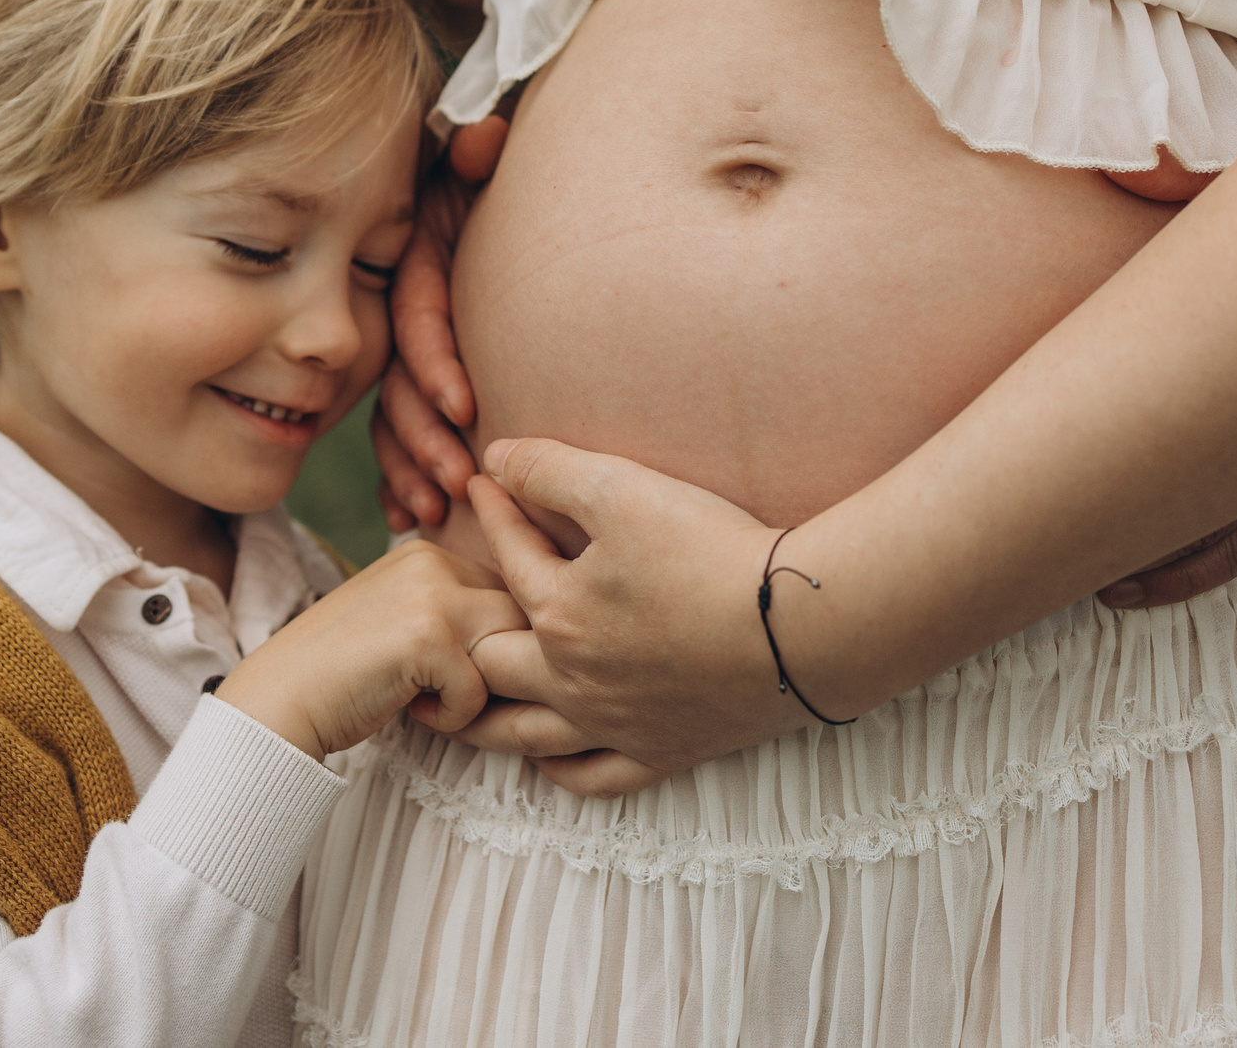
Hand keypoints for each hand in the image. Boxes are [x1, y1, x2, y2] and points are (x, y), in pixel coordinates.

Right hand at [216, 539, 525, 759]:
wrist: (278, 700)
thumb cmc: (344, 674)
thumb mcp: (401, 621)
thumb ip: (453, 613)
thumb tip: (533, 630)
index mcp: (428, 553)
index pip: (508, 592)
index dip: (495, 642)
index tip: (456, 672)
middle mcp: (434, 561)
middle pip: (520, 616)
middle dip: (501, 664)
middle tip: (452, 692)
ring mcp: (433, 594)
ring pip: (511, 648)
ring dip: (481, 689)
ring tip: (434, 699)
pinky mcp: (430, 636)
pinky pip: (480, 689)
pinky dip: (452, 717)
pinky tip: (409, 709)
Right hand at [371, 116, 506, 529]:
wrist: (479, 194)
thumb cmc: (486, 184)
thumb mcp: (478, 165)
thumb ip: (479, 153)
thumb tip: (485, 139)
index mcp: (416, 264)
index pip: (418, 318)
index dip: (435, 363)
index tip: (467, 407)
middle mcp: (402, 311)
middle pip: (398, 382)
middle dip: (422, 437)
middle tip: (457, 481)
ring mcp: (404, 350)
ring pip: (392, 417)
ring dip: (408, 466)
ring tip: (432, 508)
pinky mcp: (415, 380)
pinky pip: (395, 435)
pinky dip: (398, 476)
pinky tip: (408, 516)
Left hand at [443, 440, 794, 796]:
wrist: (800, 626)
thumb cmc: (711, 550)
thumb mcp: (621, 488)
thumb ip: (551, 470)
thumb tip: (496, 458)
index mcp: (557, 614)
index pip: (507, 559)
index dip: (493, 513)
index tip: (482, 484)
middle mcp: (573, 679)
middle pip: (491, 665)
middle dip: (459, 638)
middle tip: (436, 627)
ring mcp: (616, 722)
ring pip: (527, 735)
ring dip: (486, 720)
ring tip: (460, 711)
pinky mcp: (663, 751)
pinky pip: (595, 777)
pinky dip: (561, 771)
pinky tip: (547, 758)